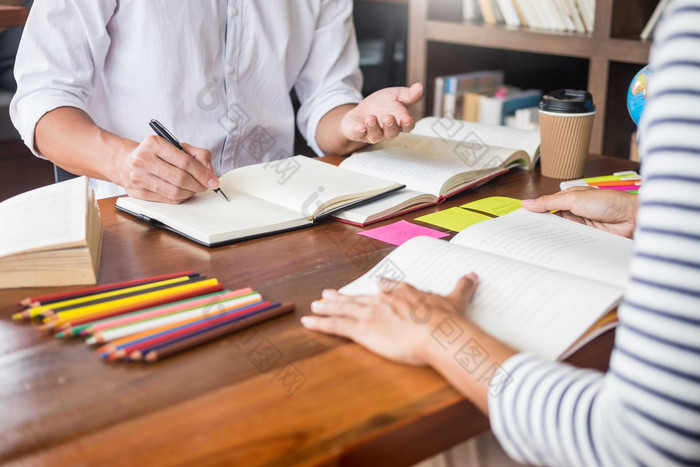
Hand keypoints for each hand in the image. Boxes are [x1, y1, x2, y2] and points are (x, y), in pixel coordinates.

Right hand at [118, 136, 219, 203]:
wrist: (125, 162)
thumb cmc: (155, 154)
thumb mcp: (175, 146)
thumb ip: (197, 154)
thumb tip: (210, 172)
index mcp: (153, 143)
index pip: (185, 161)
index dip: (203, 173)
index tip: (213, 180)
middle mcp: (143, 159)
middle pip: (180, 178)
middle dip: (199, 184)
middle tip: (206, 186)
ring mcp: (138, 177)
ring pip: (174, 191)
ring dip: (190, 192)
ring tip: (195, 188)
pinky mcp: (137, 193)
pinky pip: (167, 199)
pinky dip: (180, 197)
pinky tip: (183, 192)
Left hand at [301, 273, 478, 365]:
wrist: (440, 333)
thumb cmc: (448, 320)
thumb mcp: (456, 299)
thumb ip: (462, 286)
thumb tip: (473, 275)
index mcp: (405, 293)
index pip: (388, 288)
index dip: (380, 288)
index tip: (375, 286)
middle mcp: (384, 300)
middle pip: (360, 297)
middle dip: (344, 296)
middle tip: (330, 294)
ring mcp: (371, 313)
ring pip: (344, 308)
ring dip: (328, 307)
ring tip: (316, 305)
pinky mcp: (362, 330)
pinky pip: (336, 326)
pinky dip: (321, 323)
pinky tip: (308, 322)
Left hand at [341, 83, 422, 144]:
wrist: (364, 109)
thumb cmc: (383, 104)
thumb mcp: (397, 95)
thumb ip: (409, 94)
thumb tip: (420, 87)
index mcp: (399, 122)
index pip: (407, 127)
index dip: (407, 124)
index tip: (407, 119)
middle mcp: (387, 131)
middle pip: (392, 133)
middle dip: (390, 126)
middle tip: (388, 117)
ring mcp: (373, 134)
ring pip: (376, 135)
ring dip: (374, 127)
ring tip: (371, 118)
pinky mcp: (359, 133)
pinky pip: (359, 134)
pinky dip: (359, 131)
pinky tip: (361, 126)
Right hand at [521, 187, 637, 237]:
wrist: (633, 218)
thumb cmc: (609, 202)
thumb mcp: (574, 198)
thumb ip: (549, 202)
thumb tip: (527, 203)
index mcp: (569, 199)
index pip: (546, 207)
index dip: (533, 213)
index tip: (518, 221)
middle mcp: (573, 213)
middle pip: (551, 222)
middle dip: (540, 228)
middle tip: (523, 237)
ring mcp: (580, 227)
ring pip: (560, 234)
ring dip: (551, 238)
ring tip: (534, 245)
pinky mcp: (586, 239)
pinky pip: (570, 243)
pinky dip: (564, 246)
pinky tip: (553, 250)